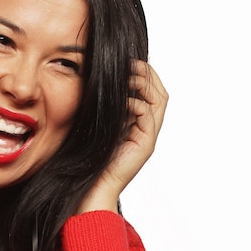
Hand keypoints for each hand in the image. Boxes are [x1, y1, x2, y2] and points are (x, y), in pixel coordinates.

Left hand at [77, 60, 167, 213]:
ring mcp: (148, 137)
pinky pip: (147, 114)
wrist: (93, 188)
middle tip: (132, 62)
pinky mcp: (146, 144)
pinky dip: (135, 102)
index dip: (142, 75)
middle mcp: (147, 131)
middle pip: (160, 93)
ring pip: (158, 101)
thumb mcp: (98, 127)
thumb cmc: (90, 160)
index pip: (150, 93)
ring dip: (143, 84)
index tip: (127, 62)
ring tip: (128, 75)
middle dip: (147, 74)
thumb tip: (100, 84)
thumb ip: (106, 110)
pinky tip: (121, 100)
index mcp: (137, 125)